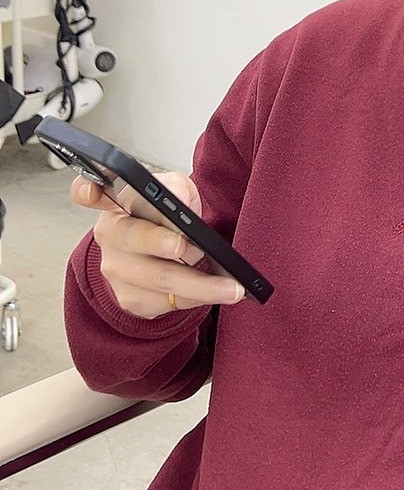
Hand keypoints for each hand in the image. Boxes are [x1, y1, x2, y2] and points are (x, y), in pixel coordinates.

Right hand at [71, 171, 245, 318]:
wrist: (163, 254)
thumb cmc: (167, 216)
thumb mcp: (175, 191)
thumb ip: (175, 189)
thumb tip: (178, 204)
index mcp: (115, 202)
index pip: (88, 192)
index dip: (86, 190)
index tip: (92, 189)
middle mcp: (110, 236)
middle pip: (133, 239)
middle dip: (163, 243)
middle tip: (194, 248)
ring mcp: (117, 271)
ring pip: (159, 278)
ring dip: (200, 283)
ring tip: (232, 286)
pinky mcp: (131, 299)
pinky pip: (168, 300)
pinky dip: (198, 297)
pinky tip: (219, 293)